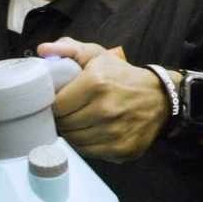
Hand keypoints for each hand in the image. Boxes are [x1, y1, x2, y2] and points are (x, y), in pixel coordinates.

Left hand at [36, 37, 168, 162]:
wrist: (160, 97)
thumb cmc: (121, 75)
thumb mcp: (96, 55)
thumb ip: (68, 49)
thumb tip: (42, 49)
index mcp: (96, 83)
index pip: (57, 106)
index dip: (53, 105)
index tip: (58, 101)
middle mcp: (106, 109)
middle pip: (64, 125)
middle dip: (62, 119)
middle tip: (68, 112)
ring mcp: (115, 132)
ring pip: (74, 141)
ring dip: (72, 132)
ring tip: (79, 121)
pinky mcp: (123, 150)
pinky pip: (89, 152)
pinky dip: (85, 144)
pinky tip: (91, 131)